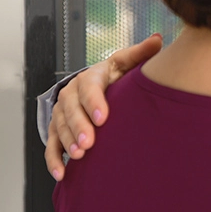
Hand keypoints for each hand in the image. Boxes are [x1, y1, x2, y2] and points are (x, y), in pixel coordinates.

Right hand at [45, 33, 162, 180]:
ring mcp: (63, 111)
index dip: (94, 102)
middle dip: (79, 126)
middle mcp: (73, 92)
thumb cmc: (117, 75)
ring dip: (68, 141)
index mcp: (92, 76)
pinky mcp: (58, 128)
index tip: (103, 118)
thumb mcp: (127, 62)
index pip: (90, 87)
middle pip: (71, 109)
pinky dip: (55, 159)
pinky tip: (62, 172)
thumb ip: (141, 53)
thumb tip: (158, 39)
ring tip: (79, 155)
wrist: (100, 85)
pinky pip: (52, 144)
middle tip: (89, 142)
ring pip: (60, 126)